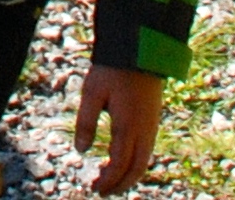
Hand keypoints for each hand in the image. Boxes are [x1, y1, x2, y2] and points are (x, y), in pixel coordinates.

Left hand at [75, 66, 162, 193]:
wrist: (141, 49)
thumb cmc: (113, 69)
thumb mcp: (92, 92)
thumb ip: (86, 122)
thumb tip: (80, 151)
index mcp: (128, 126)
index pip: (119, 164)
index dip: (108, 181)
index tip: (95, 188)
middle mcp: (144, 130)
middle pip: (135, 169)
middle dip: (120, 184)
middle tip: (102, 191)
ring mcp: (151, 126)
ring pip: (144, 161)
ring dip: (128, 175)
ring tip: (110, 180)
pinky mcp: (153, 120)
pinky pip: (147, 150)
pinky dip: (135, 163)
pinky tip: (122, 160)